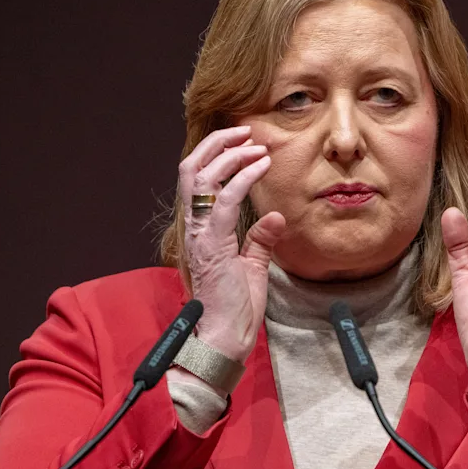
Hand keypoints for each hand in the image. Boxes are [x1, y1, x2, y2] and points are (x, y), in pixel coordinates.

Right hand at [176, 125, 285, 367]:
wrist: (224, 337)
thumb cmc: (235, 308)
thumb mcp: (252, 267)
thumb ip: (260, 240)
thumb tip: (276, 217)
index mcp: (200, 230)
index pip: (197, 180)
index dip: (216, 155)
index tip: (244, 143)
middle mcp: (194, 227)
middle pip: (191, 169)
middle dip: (216, 144)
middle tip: (244, 131)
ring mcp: (200, 234)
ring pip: (201, 177)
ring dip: (228, 154)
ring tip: (254, 144)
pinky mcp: (212, 244)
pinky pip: (224, 201)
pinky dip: (243, 178)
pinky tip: (261, 167)